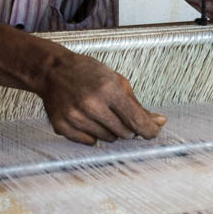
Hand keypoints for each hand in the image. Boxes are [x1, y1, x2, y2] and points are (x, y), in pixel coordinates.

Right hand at [37, 50, 166, 144]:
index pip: (136, 121)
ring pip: (107, 139)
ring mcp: (75, 117)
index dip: (149, 130)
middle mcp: (91, 104)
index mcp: (108, 89)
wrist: (52, 71)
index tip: (153, 132)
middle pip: (124, 133)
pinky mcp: (62, 126)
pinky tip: (87, 119)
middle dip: (127, 127)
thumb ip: (138, 105)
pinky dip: (92, 134)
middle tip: (118, 114)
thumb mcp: (116, 81)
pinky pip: (89, 142)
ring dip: (109, 130)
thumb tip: (159, 122)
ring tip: (99, 113)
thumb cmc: (87, 73)